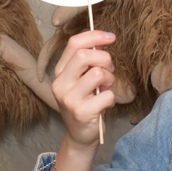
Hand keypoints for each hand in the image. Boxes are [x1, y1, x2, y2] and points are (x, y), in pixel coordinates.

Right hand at [51, 30, 116, 147]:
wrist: (80, 135)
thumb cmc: (85, 102)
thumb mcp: (83, 79)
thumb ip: (89, 60)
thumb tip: (102, 40)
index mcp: (60, 71)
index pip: (74, 43)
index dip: (94, 35)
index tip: (111, 37)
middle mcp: (61, 84)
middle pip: (84, 55)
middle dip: (104, 58)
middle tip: (109, 69)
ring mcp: (69, 99)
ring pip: (98, 74)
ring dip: (110, 79)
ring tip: (106, 88)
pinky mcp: (81, 112)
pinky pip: (106, 96)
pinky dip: (111, 98)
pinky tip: (105, 104)